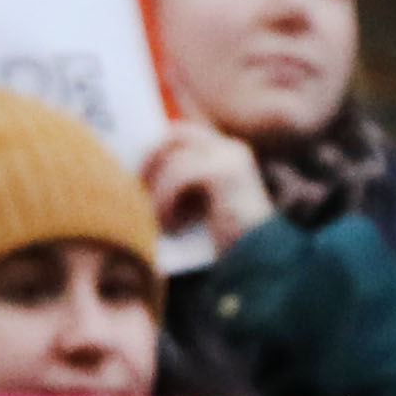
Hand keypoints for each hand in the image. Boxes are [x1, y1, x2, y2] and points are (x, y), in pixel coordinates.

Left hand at [130, 121, 270, 264]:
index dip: (157, 149)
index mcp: (227, 154)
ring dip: (157, 192)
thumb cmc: (226, 242)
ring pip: (174, 159)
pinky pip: (180, 176)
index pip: (183, 134)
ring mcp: (229, 158)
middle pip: (176, 134)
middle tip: (136, 186)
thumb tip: (140, 177)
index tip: (137, 174)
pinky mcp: (224, 174)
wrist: (259, 261)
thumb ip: (182, 186)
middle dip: (150, 157)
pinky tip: (171, 226)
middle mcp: (230, 149)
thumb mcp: (199, 207)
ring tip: (158, 221)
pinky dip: (167, 201)